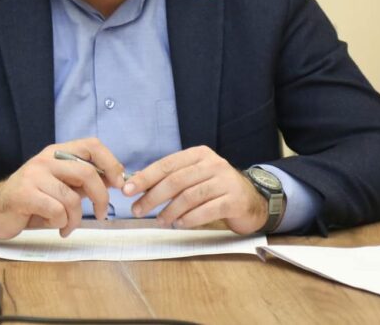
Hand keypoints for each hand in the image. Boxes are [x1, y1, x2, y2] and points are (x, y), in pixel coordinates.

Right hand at [0, 137, 125, 240]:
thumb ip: (84, 181)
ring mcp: (34, 175)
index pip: (91, 145)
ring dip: (76, 219)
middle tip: (101, 214)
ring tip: (68, 226)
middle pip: (87, 172)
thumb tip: (116, 180)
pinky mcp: (25, 194)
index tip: (120, 183)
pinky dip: (62, 224)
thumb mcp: (61, 186)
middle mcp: (46, 159)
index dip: (111, 162)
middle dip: (100, 197)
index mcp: (58, 153)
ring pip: (72, 198)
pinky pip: (57, 211)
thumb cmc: (33, 199)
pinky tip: (57, 227)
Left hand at [123, 145, 266, 234]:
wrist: (252, 200)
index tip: (127, 190)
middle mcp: (213, 164)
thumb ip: (171, 178)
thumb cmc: (216, 189)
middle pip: (176, 180)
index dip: (145, 177)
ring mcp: (225, 181)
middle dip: (152, 196)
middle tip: (138, 210)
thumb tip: (137, 184)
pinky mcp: (234, 200)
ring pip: (190, 196)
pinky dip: (190, 219)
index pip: (167, 164)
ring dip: (170, 211)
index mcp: (199, 154)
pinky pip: (207, 210)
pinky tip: (179, 225)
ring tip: (159, 221)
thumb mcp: (194, 177)